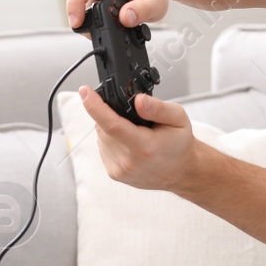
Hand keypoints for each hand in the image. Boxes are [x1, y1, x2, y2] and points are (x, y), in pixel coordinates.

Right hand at [66, 0, 168, 29]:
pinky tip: (107, 23)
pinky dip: (94, 19)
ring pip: (82, 4)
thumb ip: (143, 10)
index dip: (75, 1)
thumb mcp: (157, 1)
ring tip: (112, 27)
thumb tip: (124, 18)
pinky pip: (86, 6)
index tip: (76, 22)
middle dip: (85, 20)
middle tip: (101, 34)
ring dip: (91, 21)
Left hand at [79, 85, 196, 190]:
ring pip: (101, 137)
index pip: (112, 125)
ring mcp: (120, 170)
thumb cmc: (178, 144)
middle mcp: (129, 161)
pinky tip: (128, 141)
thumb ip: (158, 107)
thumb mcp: (178, 118)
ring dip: (110, 127)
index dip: (94, 106)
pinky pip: (103, 147)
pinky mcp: (114, 173)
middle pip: (104, 127)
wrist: (180, 172)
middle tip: (131, 115)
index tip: (85, 91)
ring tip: (133, 130)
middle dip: (110, 114)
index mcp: (145, 147)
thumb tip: (138, 100)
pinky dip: (110, 139)